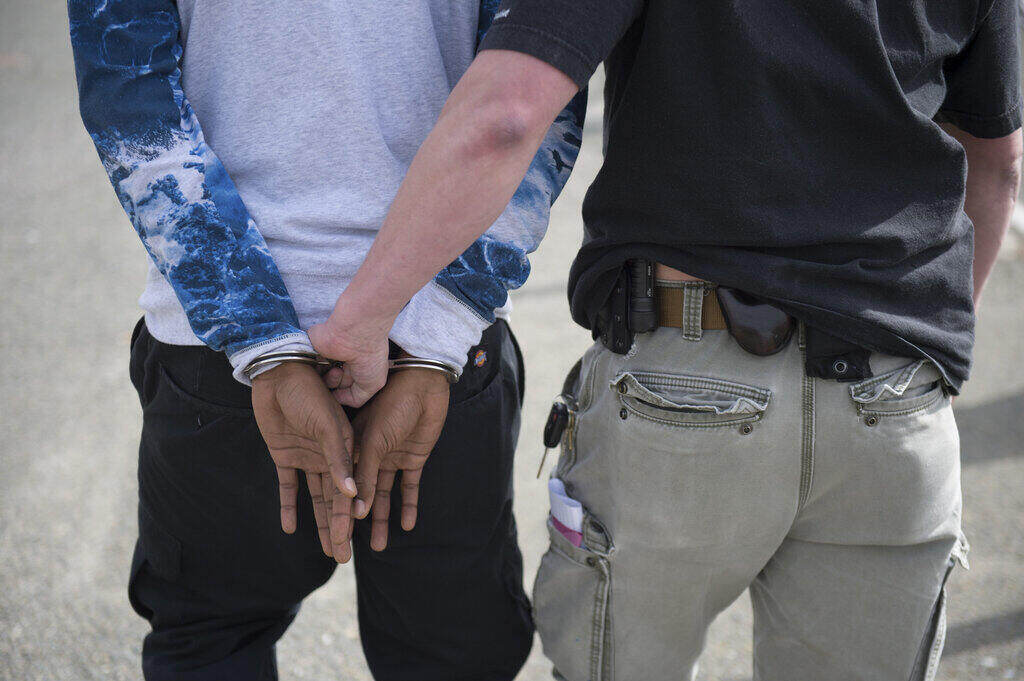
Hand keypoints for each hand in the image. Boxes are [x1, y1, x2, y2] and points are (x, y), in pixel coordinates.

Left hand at [251, 362, 357, 560]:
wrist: (277, 374)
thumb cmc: (309, 394)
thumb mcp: (328, 425)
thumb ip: (339, 459)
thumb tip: (352, 495)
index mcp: (345, 450)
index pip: (348, 492)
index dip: (348, 520)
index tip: (350, 545)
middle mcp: (329, 457)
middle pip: (334, 501)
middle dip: (338, 529)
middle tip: (341, 558)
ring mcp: (307, 458)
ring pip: (315, 498)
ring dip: (319, 523)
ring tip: (327, 549)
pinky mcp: (285, 456)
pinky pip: (288, 486)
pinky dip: (289, 506)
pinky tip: (290, 527)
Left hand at [309, 310, 389, 407]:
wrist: (355, 334)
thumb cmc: (370, 356)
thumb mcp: (373, 384)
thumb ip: (356, 398)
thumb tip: (337, 398)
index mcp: (357, 365)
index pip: (345, 386)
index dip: (346, 390)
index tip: (350, 386)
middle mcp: (341, 360)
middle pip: (331, 383)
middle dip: (337, 384)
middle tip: (343, 373)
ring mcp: (325, 355)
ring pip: (318, 378)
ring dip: (327, 378)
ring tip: (336, 368)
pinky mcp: (310, 349)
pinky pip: (305, 368)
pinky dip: (312, 370)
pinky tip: (324, 363)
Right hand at [351, 366, 449, 550]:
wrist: (424, 382)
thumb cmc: (392, 404)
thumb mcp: (373, 440)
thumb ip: (364, 475)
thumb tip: (355, 512)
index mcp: (352, 448)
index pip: (341, 486)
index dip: (336, 511)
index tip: (333, 536)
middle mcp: (368, 455)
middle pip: (361, 495)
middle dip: (355, 523)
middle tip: (348, 551)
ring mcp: (391, 457)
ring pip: (384, 495)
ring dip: (383, 519)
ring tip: (380, 547)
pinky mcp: (414, 457)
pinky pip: (410, 486)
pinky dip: (408, 505)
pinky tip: (406, 525)